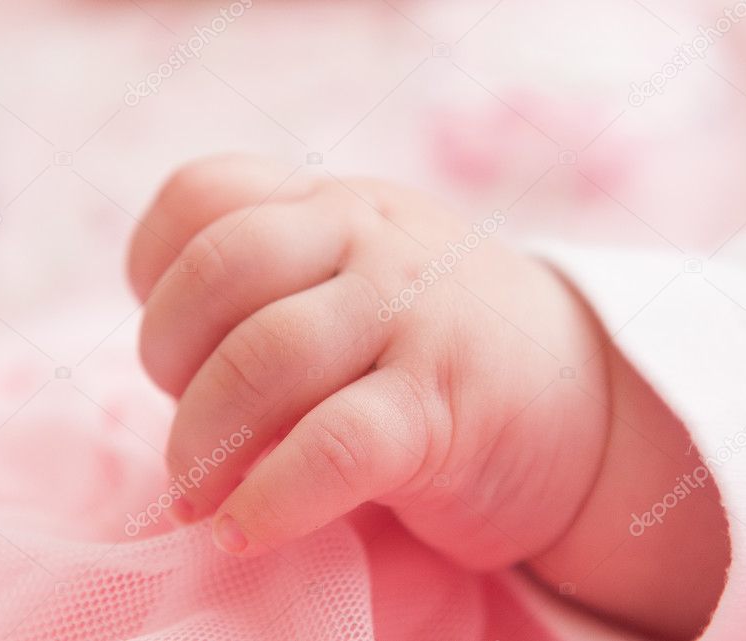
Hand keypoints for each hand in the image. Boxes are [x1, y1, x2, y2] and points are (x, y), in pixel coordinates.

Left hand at [127, 154, 609, 570]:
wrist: (591, 400)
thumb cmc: (444, 353)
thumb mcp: (366, 284)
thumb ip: (279, 295)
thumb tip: (170, 377)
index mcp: (337, 207)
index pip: (203, 197)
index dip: (153, 273)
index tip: (172, 347)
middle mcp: (372, 241)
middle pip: (220, 268)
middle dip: (168, 359)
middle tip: (188, 427)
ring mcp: (415, 315)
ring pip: (267, 357)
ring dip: (202, 442)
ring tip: (197, 498)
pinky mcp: (446, 404)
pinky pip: (334, 445)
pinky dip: (272, 496)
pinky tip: (245, 529)